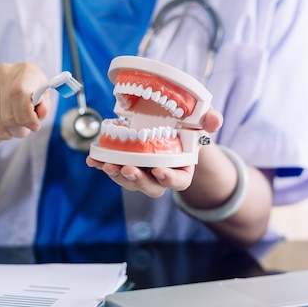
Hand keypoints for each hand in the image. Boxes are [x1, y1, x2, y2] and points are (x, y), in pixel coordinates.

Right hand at [0, 62, 50, 142]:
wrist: (3, 95)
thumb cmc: (28, 99)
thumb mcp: (42, 101)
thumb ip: (44, 107)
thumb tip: (40, 113)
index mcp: (26, 70)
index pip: (19, 93)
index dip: (27, 116)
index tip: (34, 126)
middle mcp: (3, 72)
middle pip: (8, 114)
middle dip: (18, 130)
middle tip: (22, 130)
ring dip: (7, 134)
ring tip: (11, 129)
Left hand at [86, 107, 223, 197]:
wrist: (169, 123)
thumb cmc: (187, 125)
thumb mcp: (200, 119)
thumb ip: (209, 119)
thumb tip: (215, 121)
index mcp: (182, 168)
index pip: (179, 182)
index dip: (169, 179)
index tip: (159, 170)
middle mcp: (161, 174)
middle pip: (151, 187)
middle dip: (138, 180)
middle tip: (127, 169)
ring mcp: (142, 171)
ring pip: (129, 181)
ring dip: (117, 176)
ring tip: (107, 165)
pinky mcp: (125, 164)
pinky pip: (113, 168)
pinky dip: (101, 165)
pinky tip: (92, 160)